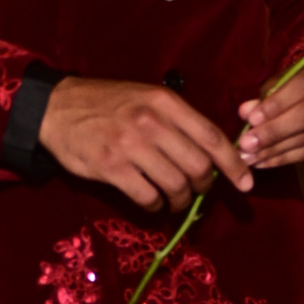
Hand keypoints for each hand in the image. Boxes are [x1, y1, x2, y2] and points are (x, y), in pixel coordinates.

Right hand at [39, 76, 252, 211]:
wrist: (56, 108)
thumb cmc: (107, 104)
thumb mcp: (146, 98)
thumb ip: (178, 121)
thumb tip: (213, 154)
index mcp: (165, 102)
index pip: (212, 137)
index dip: (234, 164)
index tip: (246, 182)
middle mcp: (151, 122)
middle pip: (198, 166)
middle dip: (204, 186)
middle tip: (196, 190)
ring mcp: (130, 146)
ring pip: (176, 185)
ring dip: (180, 200)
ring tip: (174, 199)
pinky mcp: (111, 168)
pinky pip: (148, 197)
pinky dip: (156, 205)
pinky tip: (152, 201)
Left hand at [238, 46, 303, 168]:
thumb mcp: (294, 75)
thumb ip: (271, 91)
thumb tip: (245, 112)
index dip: (277, 103)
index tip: (251, 119)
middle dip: (273, 132)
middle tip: (246, 144)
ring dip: (274, 150)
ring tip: (249, 157)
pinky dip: (285, 158)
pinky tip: (264, 162)